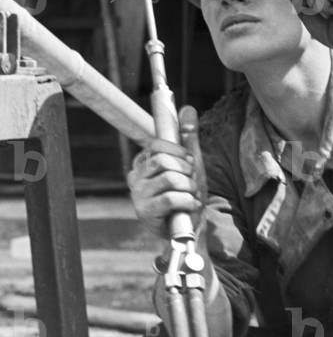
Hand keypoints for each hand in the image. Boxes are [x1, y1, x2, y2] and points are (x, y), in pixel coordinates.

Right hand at [126, 105, 206, 238]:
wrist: (189, 228)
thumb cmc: (187, 194)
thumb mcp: (191, 164)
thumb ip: (188, 137)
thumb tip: (188, 108)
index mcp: (143, 163)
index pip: (157, 145)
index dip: (178, 151)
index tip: (189, 161)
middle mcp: (136, 177)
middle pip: (163, 160)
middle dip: (186, 170)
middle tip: (192, 181)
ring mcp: (138, 195)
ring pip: (169, 178)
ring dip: (189, 187)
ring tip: (192, 195)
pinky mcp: (145, 212)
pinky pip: (171, 198)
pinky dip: (188, 201)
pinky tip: (191, 206)